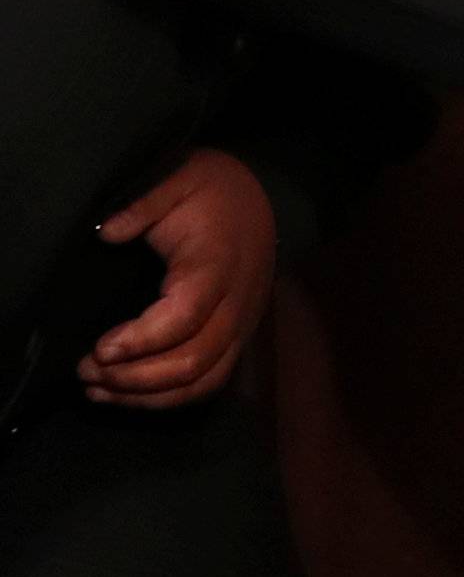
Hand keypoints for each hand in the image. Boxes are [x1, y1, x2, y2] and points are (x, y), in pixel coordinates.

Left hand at [83, 148, 275, 407]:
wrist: (263, 198)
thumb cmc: (214, 190)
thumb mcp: (179, 177)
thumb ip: (143, 202)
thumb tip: (107, 233)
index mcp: (218, 264)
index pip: (187, 315)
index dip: (143, 339)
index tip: (98, 347)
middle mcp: (236, 303)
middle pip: (195, 359)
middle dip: (136, 376)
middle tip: (86, 370)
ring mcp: (240, 325)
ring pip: (202, 381)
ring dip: (148, 395)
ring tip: (97, 389)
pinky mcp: (236, 337)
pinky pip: (208, 382)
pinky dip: (167, 398)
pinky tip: (127, 395)